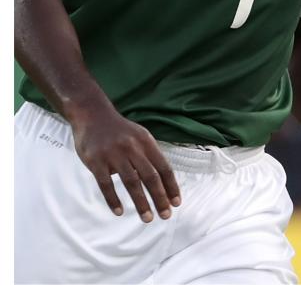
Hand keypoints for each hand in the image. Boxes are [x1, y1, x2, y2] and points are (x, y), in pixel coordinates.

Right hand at [70, 103, 180, 221]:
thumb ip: (149, 155)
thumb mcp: (140, 136)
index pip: (164, 168)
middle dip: (160, 198)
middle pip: (150, 177)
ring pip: (131, 182)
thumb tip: (162, 179)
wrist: (93, 115)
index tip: (176, 202)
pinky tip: (119, 211)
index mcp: (147, 143)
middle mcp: (133, 148)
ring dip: (141, 202)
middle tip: (166, 215)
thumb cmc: (120, 130)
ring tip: (147, 218)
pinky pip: (106, 183)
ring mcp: (114, 154)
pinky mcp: (96, 161)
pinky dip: (113, 199)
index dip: (171, 186)